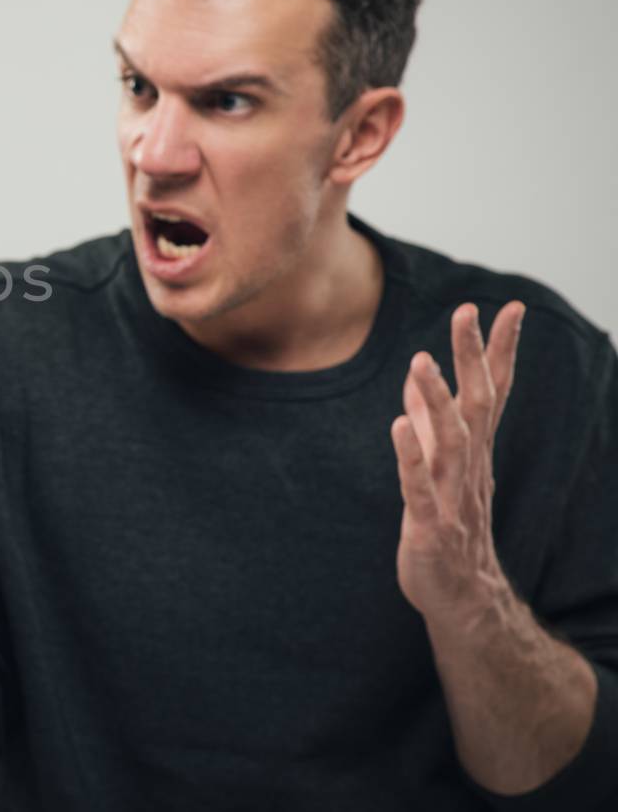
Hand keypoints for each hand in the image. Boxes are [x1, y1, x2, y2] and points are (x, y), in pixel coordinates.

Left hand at [393, 301, 525, 623]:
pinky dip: (409, 457)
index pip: (492, 392)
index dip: (500, 351)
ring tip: (422, 361)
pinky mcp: (430, 526)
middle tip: (467, 311)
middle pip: (476, 405)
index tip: (508, 308)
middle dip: (472, 357)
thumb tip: (418, 376)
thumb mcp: (438, 467)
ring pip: (449, 442)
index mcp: (473, 452)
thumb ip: (431, 423)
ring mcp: (451, 496)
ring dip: (436, 401)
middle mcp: (469, 468)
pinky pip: (418, 488)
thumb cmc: (447, 527)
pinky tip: (397, 426)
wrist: (461, 597)